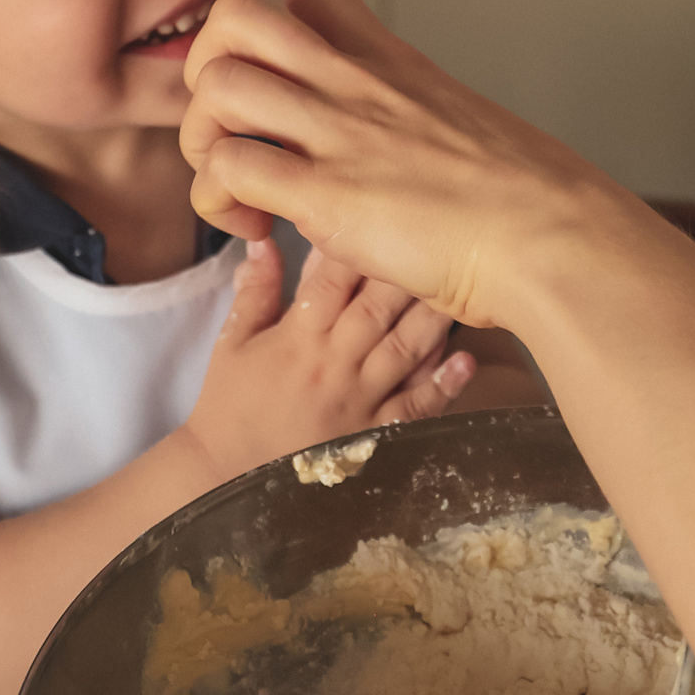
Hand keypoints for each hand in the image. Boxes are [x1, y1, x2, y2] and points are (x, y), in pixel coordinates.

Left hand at [178, 0, 675, 329]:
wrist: (543, 231)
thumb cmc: (508, 192)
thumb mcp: (449, 120)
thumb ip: (393, 118)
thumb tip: (364, 147)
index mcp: (383, 58)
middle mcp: (353, 81)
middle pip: (236, 16)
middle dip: (204, 67)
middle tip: (230, 126)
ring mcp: (338, 130)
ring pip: (217, 87)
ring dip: (204, 145)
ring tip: (240, 191)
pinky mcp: (325, 191)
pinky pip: (228, 170)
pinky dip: (221, 204)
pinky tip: (259, 227)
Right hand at [184, 232, 474, 479]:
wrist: (226, 481)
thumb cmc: (229, 406)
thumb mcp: (232, 345)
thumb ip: (254, 293)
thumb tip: (265, 241)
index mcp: (297, 337)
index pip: (330, 281)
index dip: (355, 246)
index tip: (379, 212)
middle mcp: (332, 364)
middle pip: (376, 308)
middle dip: (406, 271)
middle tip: (438, 235)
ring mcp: (357, 400)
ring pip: (404, 350)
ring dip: (434, 319)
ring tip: (464, 285)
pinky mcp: (374, 435)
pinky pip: (415, 408)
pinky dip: (443, 386)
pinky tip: (468, 360)